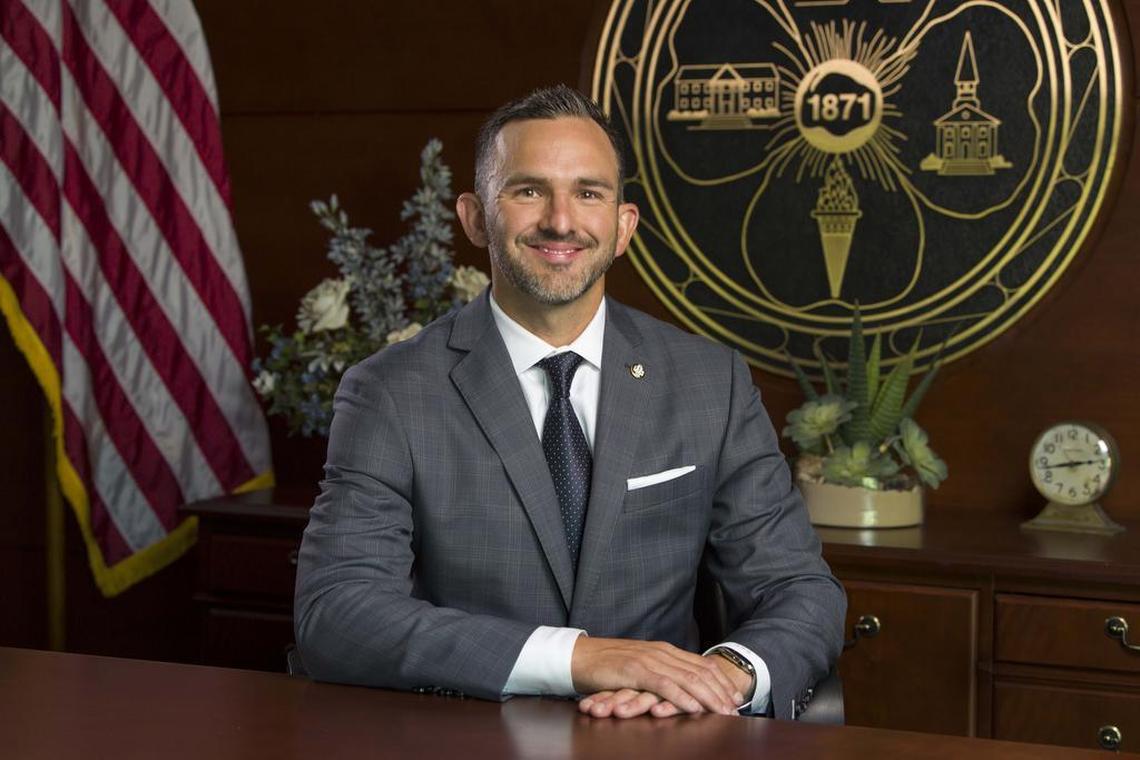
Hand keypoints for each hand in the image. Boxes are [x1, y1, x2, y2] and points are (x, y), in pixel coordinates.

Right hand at [571, 637, 742, 715]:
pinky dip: (682, 697)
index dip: (721, 682)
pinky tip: (695, 708)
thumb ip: (661, 671)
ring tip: (723, 712)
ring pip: (687, 678)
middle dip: (721, 692)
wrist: (580, 655)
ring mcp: (649, 660)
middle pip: (699, 672)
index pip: (701, 665)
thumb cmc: (608, 664)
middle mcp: (661, 653)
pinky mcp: (635, 670)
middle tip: (736, 709)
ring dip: (708, 697)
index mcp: (664, 650)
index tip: (735, 698)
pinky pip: (664, 685)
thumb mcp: (641, 665)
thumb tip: (680, 685)